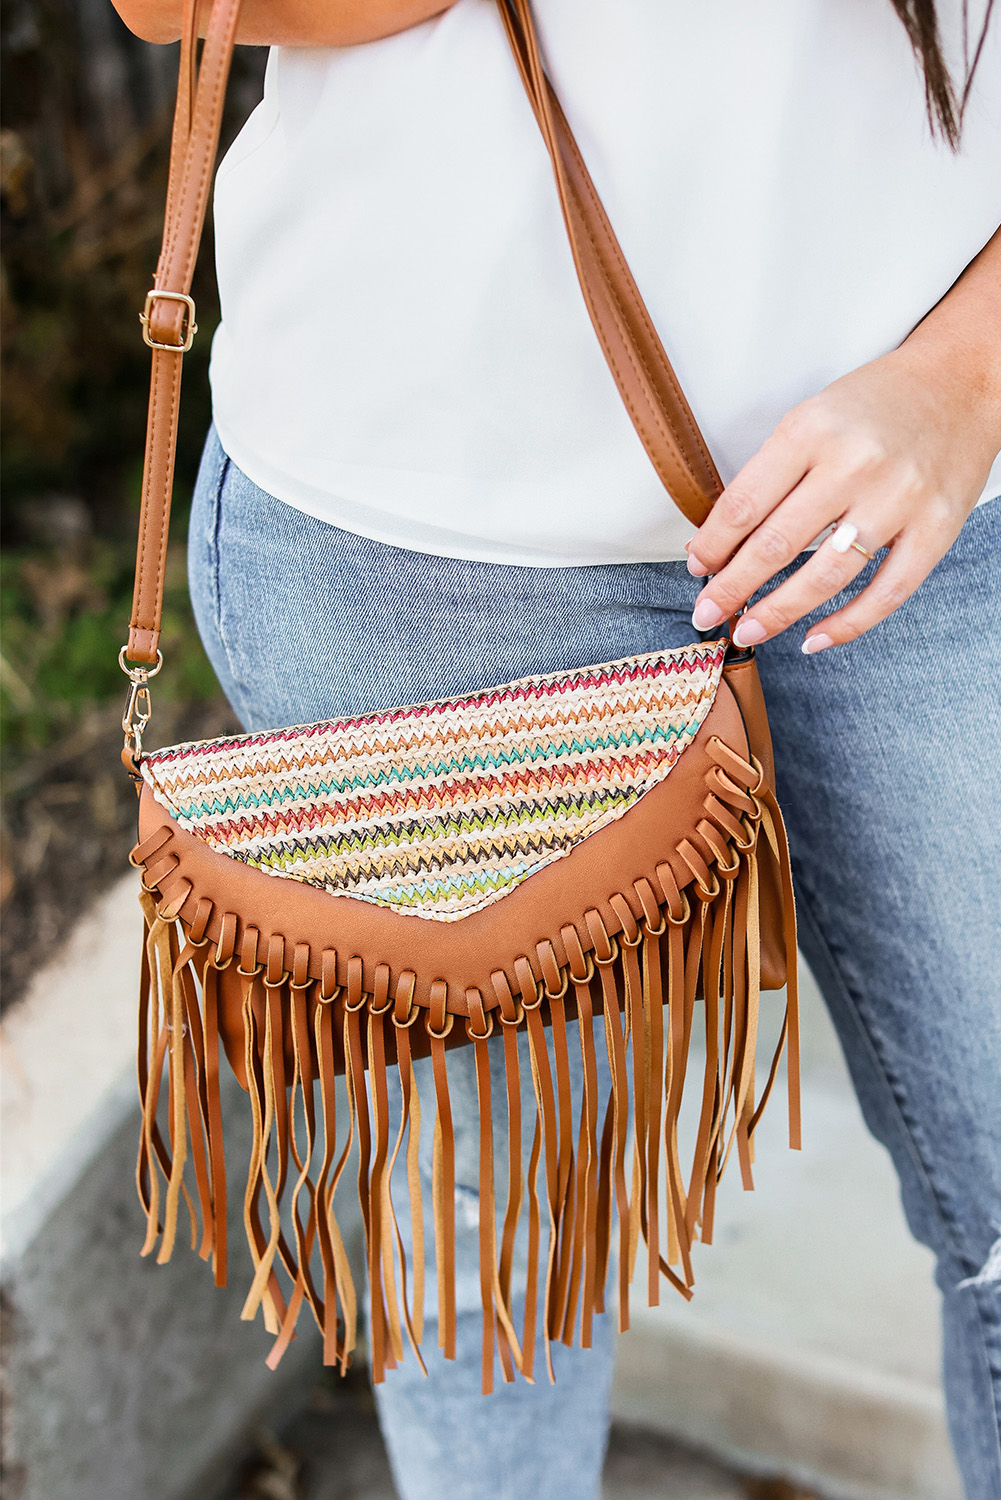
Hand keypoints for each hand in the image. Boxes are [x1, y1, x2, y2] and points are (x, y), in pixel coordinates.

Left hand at [686, 230, 1000, 653]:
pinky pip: (886, 593)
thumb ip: (771, 474)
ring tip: (747, 631)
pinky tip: (812, 640)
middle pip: (776, 544)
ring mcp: (899, 499)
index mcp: (812, 430)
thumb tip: (721, 542)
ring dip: (779, 612)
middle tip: (705, 614)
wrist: (963, 382)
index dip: (713, 546)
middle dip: (732, 588)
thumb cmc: (876, 404)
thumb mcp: (812, 417)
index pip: (744, 503)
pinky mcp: (936, 528)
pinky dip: (847, 625)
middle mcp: (854, 464)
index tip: (697, 569)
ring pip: (826, 575)